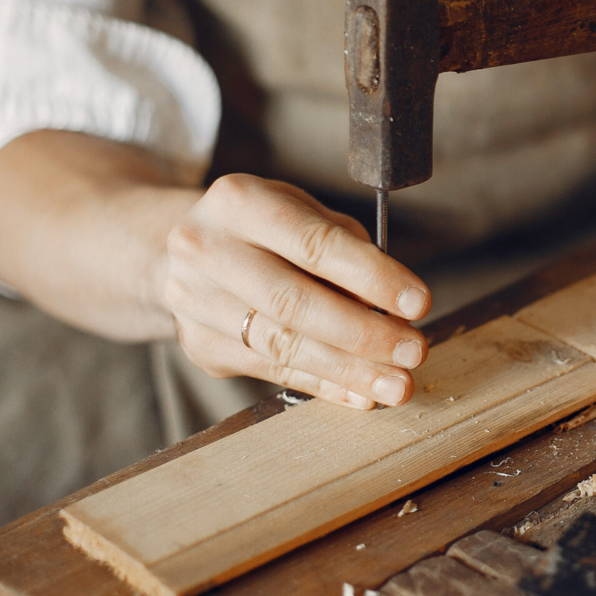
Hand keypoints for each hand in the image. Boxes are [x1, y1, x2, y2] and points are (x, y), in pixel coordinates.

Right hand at [163, 174, 430, 408]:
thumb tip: (391, 306)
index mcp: (239, 201)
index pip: (315, 244)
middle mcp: (205, 249)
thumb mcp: (300, 211)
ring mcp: (194, 301)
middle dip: (364, 333)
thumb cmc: (261, 227)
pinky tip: (359, 394)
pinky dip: (322, 384)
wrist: (176, 249)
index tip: (419, 303)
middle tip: (413, 351)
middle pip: (295, 302)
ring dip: (348, 370)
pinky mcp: (198, 345)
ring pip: (282, 345)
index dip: (372, 277)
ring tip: (395, 384)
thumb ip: (345, 247)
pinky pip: (271, 370)